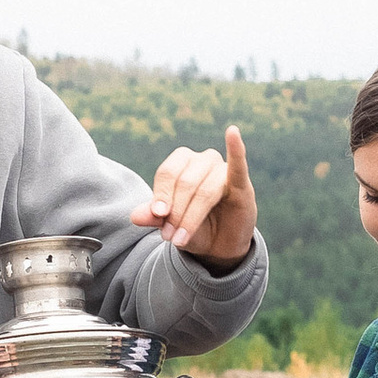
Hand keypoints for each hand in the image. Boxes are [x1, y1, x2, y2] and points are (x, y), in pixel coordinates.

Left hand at [134, 122, 256, 267]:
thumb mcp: (170, 225)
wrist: (221, 245)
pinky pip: (238, 165)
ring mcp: (223, 170)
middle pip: (184, 182)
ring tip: (181, 239)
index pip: (167, 173)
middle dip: (175, 213)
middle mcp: (203, 160)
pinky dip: (236, 149)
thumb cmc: (194, 228)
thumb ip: (153, 218)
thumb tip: (135, 216)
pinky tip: (232, 132)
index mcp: (182, 162)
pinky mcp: (242, 184)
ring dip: (190, 218)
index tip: (159, 218)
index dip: (162, 196)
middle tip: (170, 237)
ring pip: (204, 191)